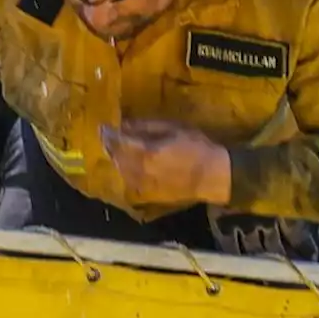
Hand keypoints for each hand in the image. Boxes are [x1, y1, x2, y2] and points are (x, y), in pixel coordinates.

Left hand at [101, 119, 231, 205]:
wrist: (215, 177)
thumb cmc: (197, 147)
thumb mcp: (174, 128)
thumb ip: (147, 127)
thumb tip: (125, 124)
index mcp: (146, 152)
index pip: (118, 142)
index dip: (108, 134)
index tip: (103, 126)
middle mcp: (140, 170)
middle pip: (116, 157)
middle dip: (110, 146)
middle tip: (108, 137)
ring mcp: (144, 184)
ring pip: (121, 170)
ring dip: (116, 159)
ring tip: (117, 149)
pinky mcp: (150, 193)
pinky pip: (130, 181)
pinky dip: (125, 171)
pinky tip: (129, 165)